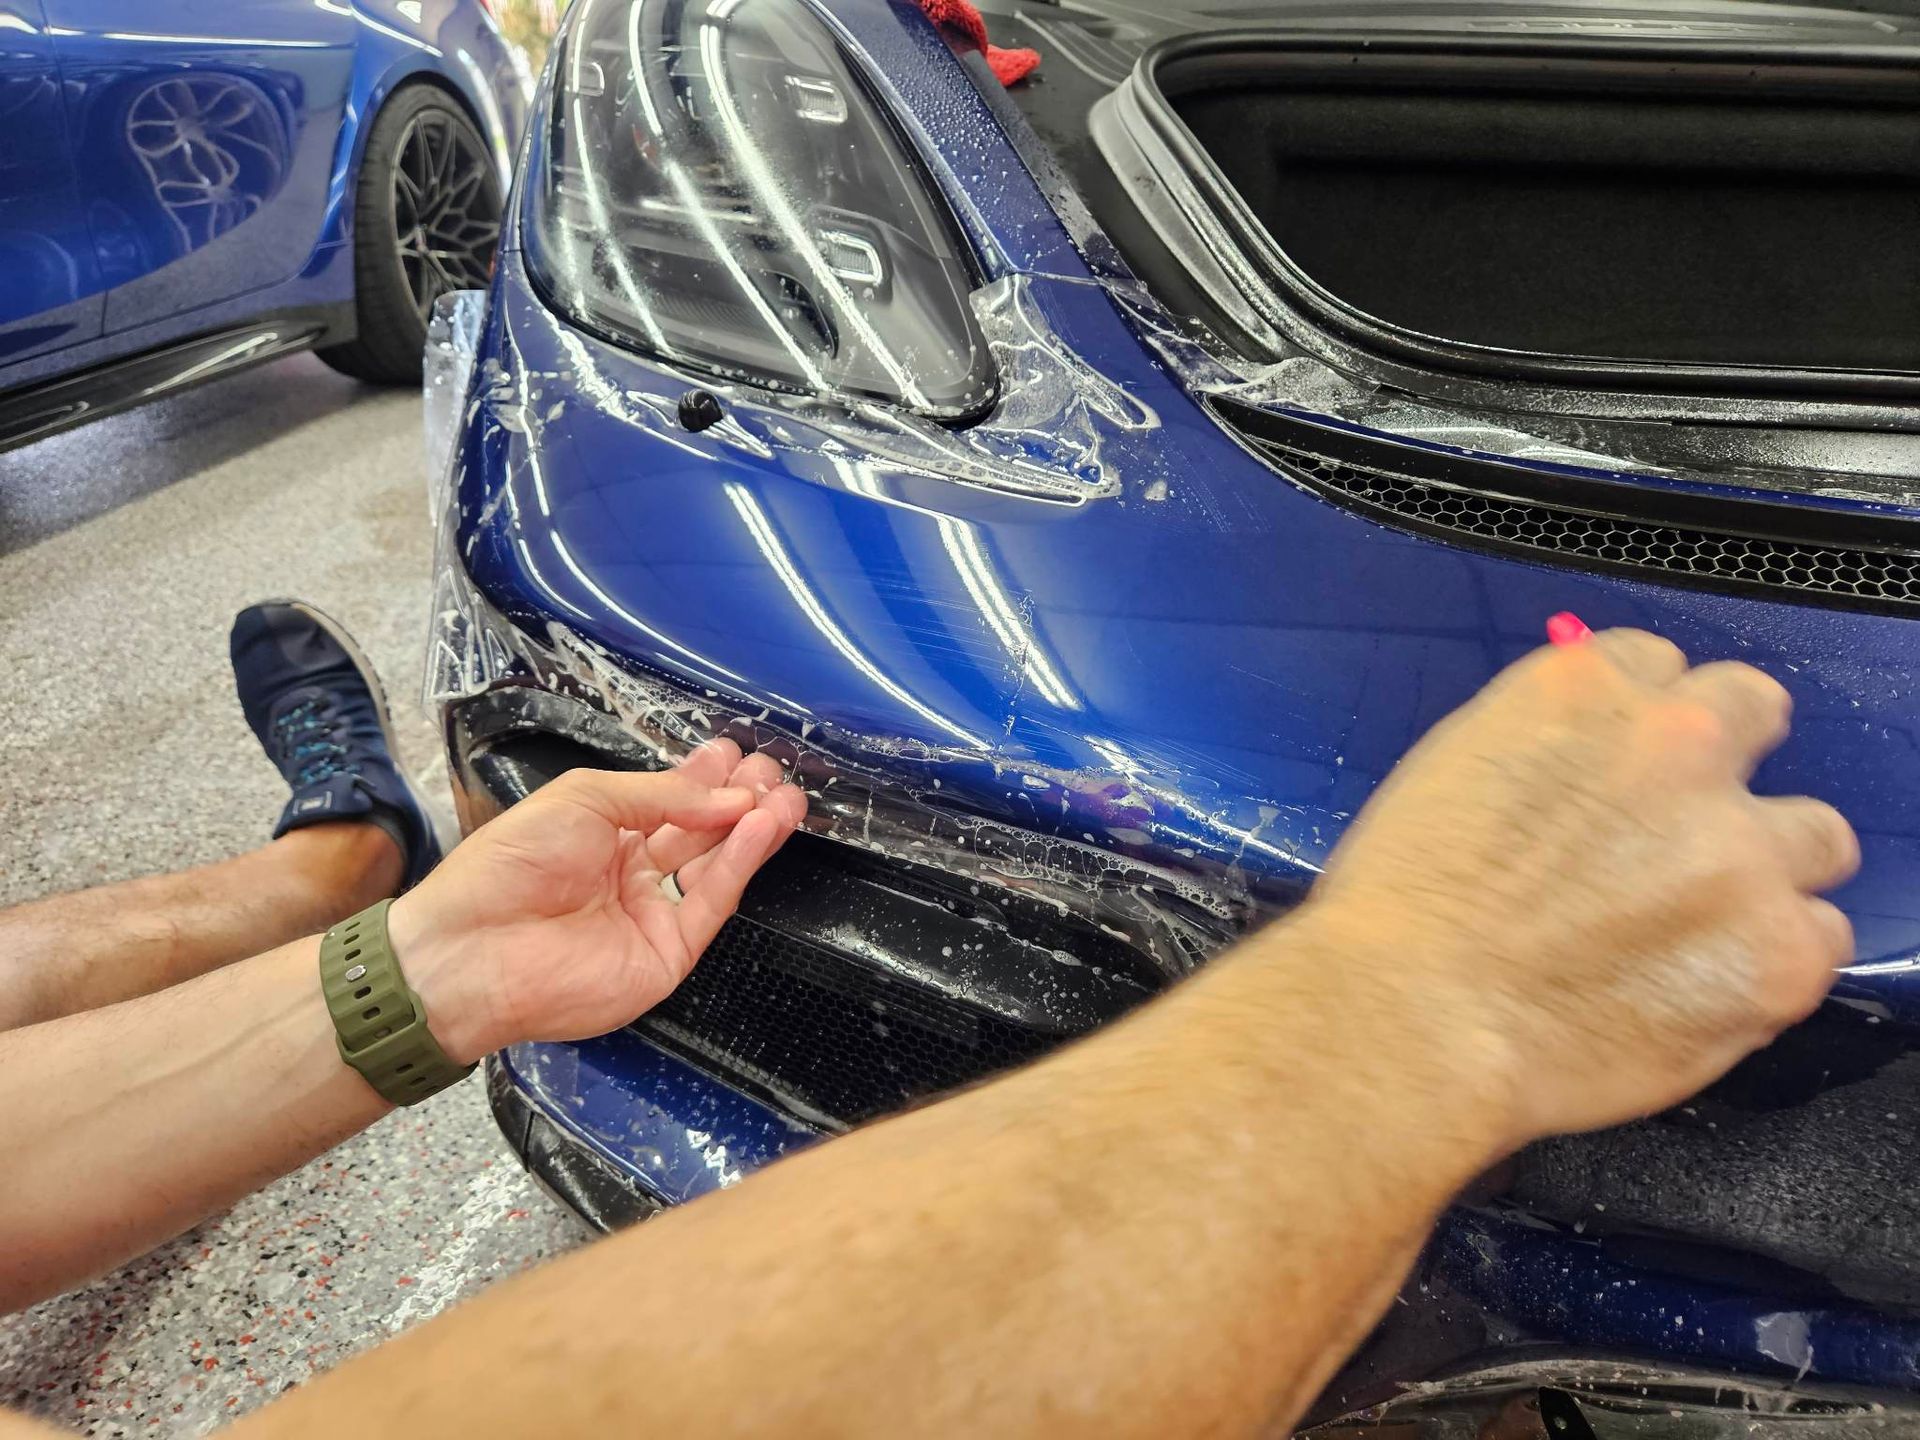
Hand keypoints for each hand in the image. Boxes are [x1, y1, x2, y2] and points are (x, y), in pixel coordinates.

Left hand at [389, 740, 806, 1062]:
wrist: (474, 948)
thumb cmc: (514, 861)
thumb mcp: (585, 799)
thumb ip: (663, 795)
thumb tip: (731, 794)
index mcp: (606, 834)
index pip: (672, 802)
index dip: (708, 777)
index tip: (739, 753)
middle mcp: (635, 872)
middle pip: (703, 831)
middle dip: (741, 798)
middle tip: (772, 771)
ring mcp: (654, 914)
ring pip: (717, 866)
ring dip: (754, 828)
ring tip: (785, 796)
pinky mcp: (669, 954)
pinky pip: (712, 902)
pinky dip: (740, 862)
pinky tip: (760, 825)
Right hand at [1297, 629, 1858, 1150]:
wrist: (1413, 1021)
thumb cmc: (1402, 912)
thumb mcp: (1455, 774)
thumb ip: (1545, 755)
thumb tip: (1590, 778)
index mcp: (1584, 692)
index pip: (1658, 666)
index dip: (1639, 724)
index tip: (1620, 770)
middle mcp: (1679, 746)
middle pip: (1757, 711)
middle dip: (1724, 767)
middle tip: (1681, 834)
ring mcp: (1741, 849)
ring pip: (1816, 836)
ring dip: (1767, 870)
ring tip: (1701, 929)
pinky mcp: (1778, 950)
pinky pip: (1821, 940)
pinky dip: (1772, 962)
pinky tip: (1702, 989)